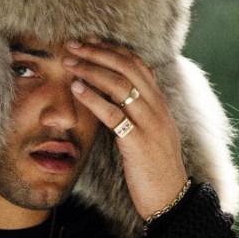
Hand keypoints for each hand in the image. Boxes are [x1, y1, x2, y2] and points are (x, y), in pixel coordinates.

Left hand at [64, 40, 187, 219]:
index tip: (90, 39)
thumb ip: (136, 110)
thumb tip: (111, 94)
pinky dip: (92, 98)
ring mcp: (149, 123)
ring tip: (69, 62)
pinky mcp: (137, 142)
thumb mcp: (149, 131)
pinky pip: (113, 114)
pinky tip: (76, 89)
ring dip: (90, 69)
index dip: (113, 48)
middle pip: (127, 67)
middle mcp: (157, 107)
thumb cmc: (154, 166)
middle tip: (72, 44)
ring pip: (119, 85)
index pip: (138, 63)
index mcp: (159, 102)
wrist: (169, 197)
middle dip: (97, 51)